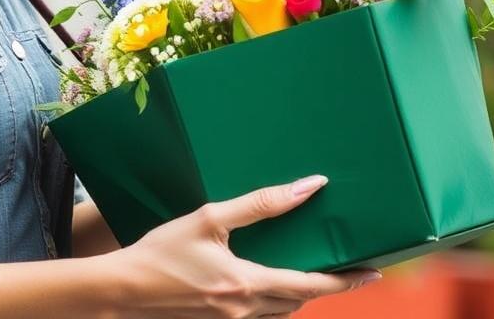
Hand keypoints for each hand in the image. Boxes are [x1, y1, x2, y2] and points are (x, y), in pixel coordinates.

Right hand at [108, 174, 381, 317]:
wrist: (120, 290)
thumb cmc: (161, 251)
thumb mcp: (209, 219)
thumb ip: (260, 204)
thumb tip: (307, 188)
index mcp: (246, 284)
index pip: (310, 285)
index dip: (345, 281)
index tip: (373, 272)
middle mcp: (243, 311)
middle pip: (299, 301)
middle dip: (327, 287)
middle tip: (351, 269)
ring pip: (279, 312)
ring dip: (300, 294)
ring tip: (315, 272)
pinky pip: (257, 315)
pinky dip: (273, 301)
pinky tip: (267, 282)